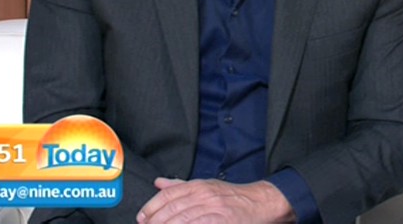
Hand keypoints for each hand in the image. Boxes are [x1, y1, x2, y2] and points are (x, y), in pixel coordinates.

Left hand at [136, 177, 295, 223]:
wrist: (260, 203)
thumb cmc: (232, 197)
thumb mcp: (207, 186)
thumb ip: (181, 186)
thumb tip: (159, 182)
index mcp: (199, 185)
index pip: (168, 195)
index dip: (151, 207)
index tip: (142, 217)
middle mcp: (205, 195)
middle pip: (172, 209)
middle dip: (155, 221)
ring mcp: (214, 209)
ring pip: (182, 219)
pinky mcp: (222, 221)